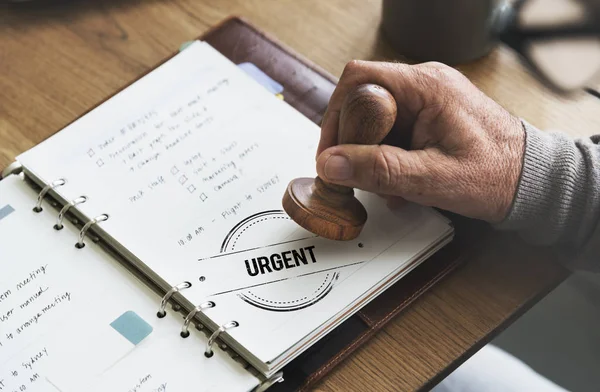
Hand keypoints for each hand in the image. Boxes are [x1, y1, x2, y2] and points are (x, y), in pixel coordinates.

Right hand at [316, 60, 525, 222]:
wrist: (531, 181)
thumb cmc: (496, 176)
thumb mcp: (432, 178)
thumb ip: (379, 170)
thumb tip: (331, 164)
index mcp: (427, 86)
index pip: (359, 81)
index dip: (336, 116)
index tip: (331, 154)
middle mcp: (425, 84)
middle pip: (363, 101)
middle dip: (354, 143)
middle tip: (357, 176)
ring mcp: (427, 99)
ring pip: (375, 120)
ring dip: (371, 155)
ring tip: (388, 186)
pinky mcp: (429, 115)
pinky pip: (393, 130)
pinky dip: (387, 157)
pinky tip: (399, 182)